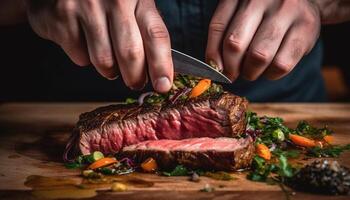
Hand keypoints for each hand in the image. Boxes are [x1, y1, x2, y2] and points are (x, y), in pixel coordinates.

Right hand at [26, 0, 172, 91]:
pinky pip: (79, 57)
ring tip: (108, 57)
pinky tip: (83, 41)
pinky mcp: (62, 16)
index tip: (163, 85)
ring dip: (109, 69)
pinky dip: (84, 57)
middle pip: (130, 54)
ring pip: (104, 61)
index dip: (161, 65)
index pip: (155, 35)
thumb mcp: (133, 3)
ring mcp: (86, 6)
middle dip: (135, 77)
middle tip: (135, 82)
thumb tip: (160, 73)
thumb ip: (146, 32)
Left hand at [206, 0, 320, 80]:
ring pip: (259, 56)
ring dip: (251, 72)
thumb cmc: (264, 12)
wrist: (305, 0)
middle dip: (231, 67)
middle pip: (235, 44)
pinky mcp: (306, 27)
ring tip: (252, 70)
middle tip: (234, 73)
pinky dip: (271, 74)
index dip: (213, 55)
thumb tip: (215, 67)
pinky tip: (270, 68)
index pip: (218, 27)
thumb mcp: (240, 14)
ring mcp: (287, 10)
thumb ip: (224, 35)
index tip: (216, 70)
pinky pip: (281, 64)